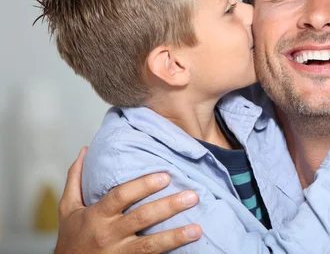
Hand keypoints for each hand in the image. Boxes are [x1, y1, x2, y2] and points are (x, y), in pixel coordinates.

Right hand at [54, 147, 201, 253]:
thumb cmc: (72, 238)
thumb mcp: (68, 209)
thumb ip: (76, 179)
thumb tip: (84, 150)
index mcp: (96, 215)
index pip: (121, 196)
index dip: (143, 185)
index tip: (166, 176)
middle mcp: (108, 234)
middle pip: (141, 218)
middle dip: (168, 206)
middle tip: (192, 196)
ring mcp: (119, 253)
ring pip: (150, 244)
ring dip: (175, 236)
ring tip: (197, 229)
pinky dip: (168, 253)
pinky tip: (187, 248)